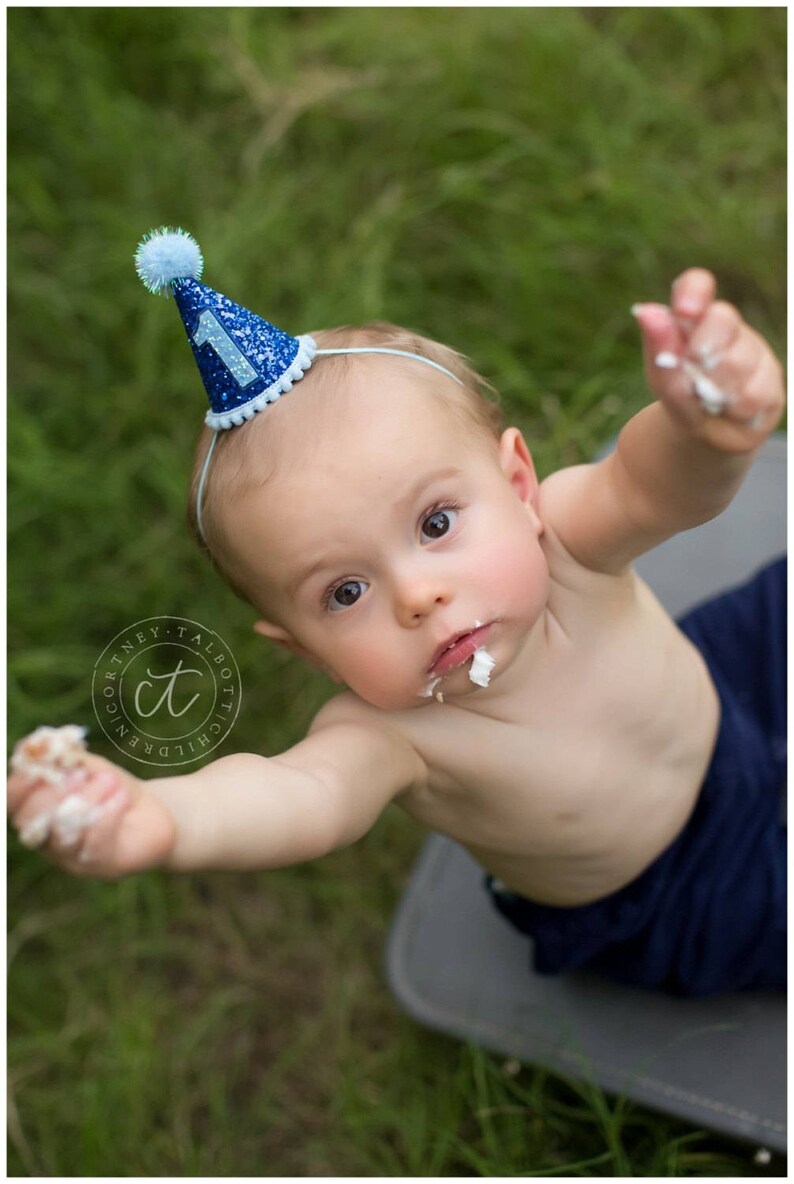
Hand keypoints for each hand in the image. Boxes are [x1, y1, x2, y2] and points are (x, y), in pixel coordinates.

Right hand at [8, 746, 175, 878]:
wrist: (156, 809)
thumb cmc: (114, 787)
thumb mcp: (90, 766)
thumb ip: (64, 756)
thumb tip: (36, 744)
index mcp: (39, 811)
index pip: (13, 801)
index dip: (21, 783)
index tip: (43, 764)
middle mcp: (49, 839)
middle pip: (29, 823)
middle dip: (51, 795)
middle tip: (80, 774)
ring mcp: (74, 857)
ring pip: (62, 835)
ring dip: (86, 800)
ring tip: (110, 780)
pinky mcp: (103, 866)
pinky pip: (94, 846)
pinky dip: (108, 816)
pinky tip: (122, 797)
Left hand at [632, 268, 784, 452]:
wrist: (703, 435)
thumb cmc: (681, 394)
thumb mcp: (662, 375)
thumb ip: (659, 346)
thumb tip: (646, 311)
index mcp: (697, 318)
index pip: (697, 284)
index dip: (693, 291)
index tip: (684, 311)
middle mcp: (730, 328)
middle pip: (724, 320)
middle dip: (703, 348)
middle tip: (693, 368)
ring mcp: (756, 354)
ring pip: (740, 360)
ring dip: (715, 386)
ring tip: (707, 399)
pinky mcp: (771, 383)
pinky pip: (754, 392)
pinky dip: (733, 408)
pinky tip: (727, 411)